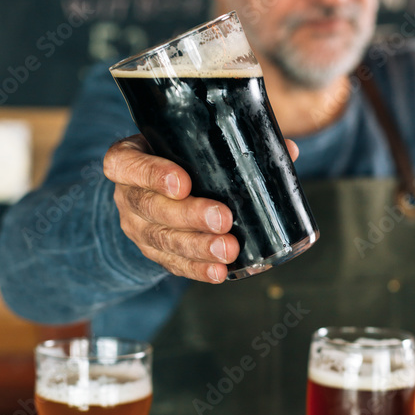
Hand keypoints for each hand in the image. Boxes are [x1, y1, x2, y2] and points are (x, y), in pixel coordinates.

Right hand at [103, 134, 298, 282]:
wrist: (157, 188)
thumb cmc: (179, 156)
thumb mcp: (193, 142)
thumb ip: (234, 142)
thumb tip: (288, 150)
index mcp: (129, 159)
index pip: (126, 164)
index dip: (151, 174)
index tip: (183, 182)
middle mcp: (126, 195)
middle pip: (150, 207)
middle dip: (188, 215)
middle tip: (223, 219)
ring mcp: (137, 227)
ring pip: (162, 239)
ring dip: (197, 247)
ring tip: (228, 249)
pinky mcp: (153, 251)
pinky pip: (172, 263)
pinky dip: (197, 269)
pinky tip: (219, 272)